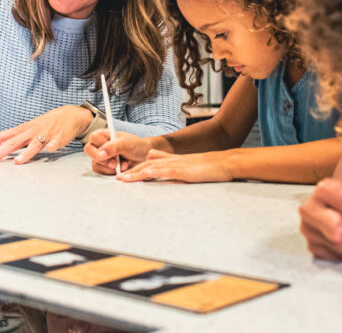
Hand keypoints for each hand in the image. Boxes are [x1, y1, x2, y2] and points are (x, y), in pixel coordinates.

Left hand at [0, 105, 92, 163]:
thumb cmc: (47, 124)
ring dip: (26, 153)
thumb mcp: (28, 129)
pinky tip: (51, 149)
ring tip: (18, 162)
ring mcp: (46, 134)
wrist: (70, 115)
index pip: (1, 137)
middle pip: (12, 142)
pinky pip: (56, 141)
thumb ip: (15, 139)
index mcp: (22, 130)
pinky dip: (53, 145)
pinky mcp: (60, 136)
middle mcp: (31, 131)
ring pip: (34, 143)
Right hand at [83, 130, 151, 174]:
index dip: (101, 145)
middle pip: (89, 150)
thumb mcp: (126, 144)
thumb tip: (100, 154)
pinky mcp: (104, 166)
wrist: (144, 157)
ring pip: (95, 163)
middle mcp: (100, 144)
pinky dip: (111, 172)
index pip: (93, 138)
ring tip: (124, 164)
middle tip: (116, 163)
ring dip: (110, 167)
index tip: (113, 151)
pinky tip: (121, 168)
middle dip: (103, 159)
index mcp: (104, 134)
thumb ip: (113, 147)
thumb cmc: (136, 146)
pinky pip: (100, 171)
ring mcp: (101, 156)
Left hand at [116, 149, 234, 182]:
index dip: (136, 168)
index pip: (150, 163)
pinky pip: (163, 172)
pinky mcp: (181, 170)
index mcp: (172, 160)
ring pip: (150, 168)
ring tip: (122, 180)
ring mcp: (176, 165)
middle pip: (146, 165)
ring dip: (135, 174)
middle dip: (131, 171)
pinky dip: (150, 174)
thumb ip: (177, 167)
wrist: (223, 162)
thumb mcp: (189, 166)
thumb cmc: (208, 167)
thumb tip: (165, 170)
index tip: (124, 175)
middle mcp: (171, 161)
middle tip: (117, 178)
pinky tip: (142, 177)